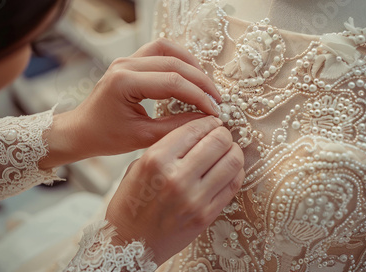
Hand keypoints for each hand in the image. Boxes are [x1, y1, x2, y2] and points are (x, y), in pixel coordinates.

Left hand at [40, 38, 220, 168]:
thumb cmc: (105, 136)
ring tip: (206, 85)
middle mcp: (125, 65)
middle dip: (200, 81)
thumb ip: (175, 127)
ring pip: (168, 50)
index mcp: (124, 83)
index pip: (172, 82)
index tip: (214, 110)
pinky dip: (178, 59)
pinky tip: (190, 74)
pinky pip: (159, 50)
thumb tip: (205, 121)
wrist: (82, 130)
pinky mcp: (130, 61)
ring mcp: (127, 60)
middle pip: (174, 63)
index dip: (198, 96)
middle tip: (216, 100)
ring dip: (191, 65)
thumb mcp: (142, 137)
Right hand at [105, 116, 244, 264]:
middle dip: (223, 134)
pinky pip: (233, 185)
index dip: (208, 122)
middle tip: (221, 135)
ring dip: (234, 151)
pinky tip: (227, 170)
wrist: (130, 243)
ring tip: (228, 151)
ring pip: (232, 161)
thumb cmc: (132, 202)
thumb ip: (167, 147)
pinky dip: (235, 172)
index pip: (194, 128)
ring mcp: (194, 198)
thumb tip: (199, 131)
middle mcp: (176, 177)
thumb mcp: (139, 166)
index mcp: (156, 159)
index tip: (211, 122)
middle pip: (219, 141)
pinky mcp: (206, 215)